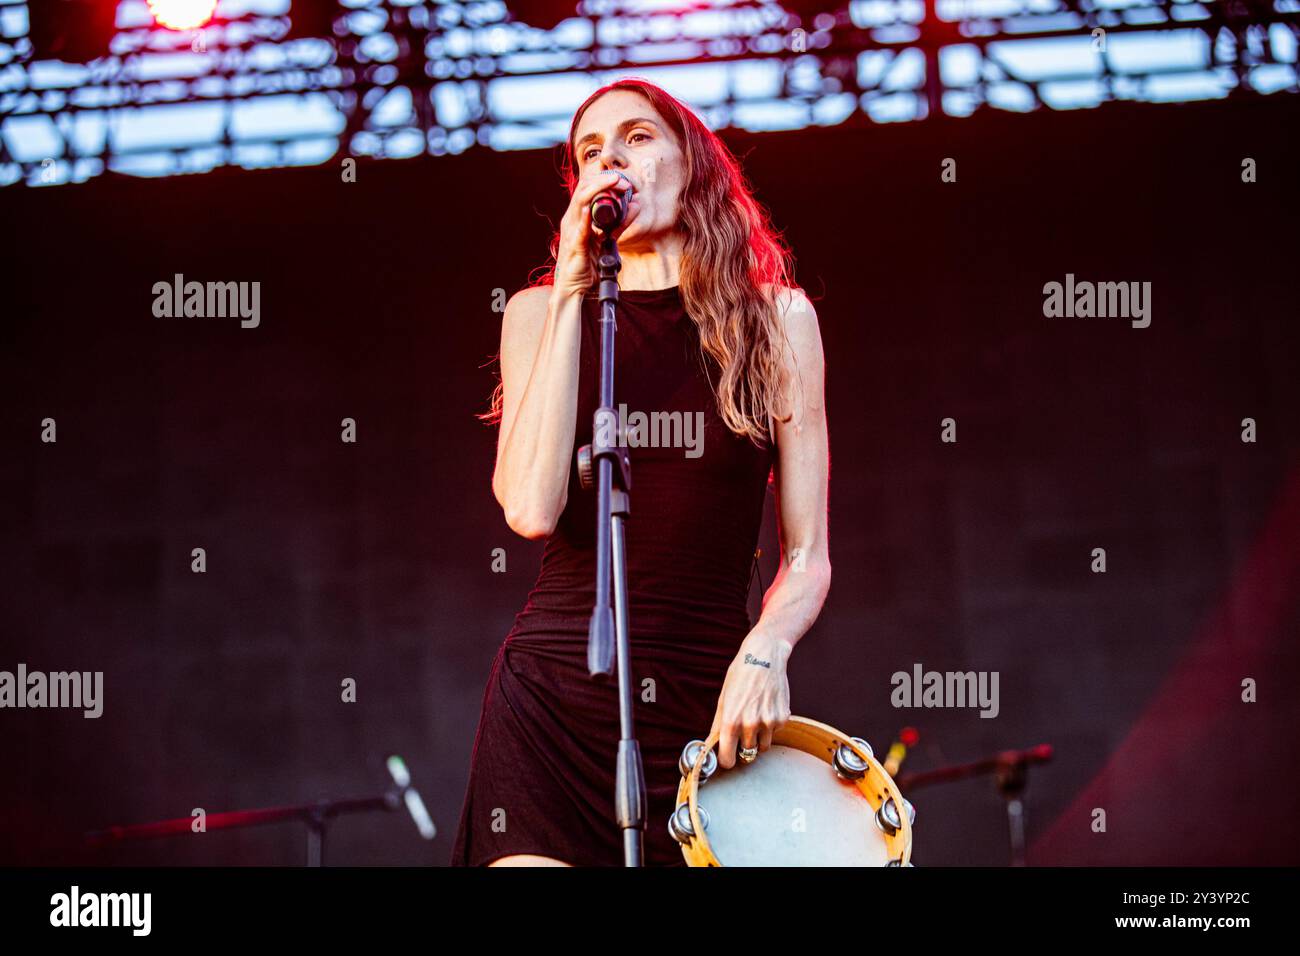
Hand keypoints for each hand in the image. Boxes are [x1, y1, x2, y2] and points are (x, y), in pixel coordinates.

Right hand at [552, 169, 638, 298]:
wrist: (573, 287)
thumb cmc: (587, 264)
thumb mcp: (606, 240)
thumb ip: (618, 226)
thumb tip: (634, 207)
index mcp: (578, 217)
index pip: (587, 189)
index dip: (604, 181)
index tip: (623, 181)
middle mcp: (572, 220)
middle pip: (584, 190)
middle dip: (604, 181)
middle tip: (623, 181)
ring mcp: (571, 231)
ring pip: (581, 202)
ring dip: (599, 190)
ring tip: (615, 184)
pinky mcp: (574, 246)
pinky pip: (580, 229)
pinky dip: (586, 217)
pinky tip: (591, 209)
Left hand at [708, 633, 792, 769]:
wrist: (764, 656)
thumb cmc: (740, 676)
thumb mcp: (723, 698)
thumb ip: (717, 726)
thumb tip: (711, 745)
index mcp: (731, 721)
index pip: (727, 759)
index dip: (727, 760)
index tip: (728, 756)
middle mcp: (750, 725)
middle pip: (747, 754)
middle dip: (743, 746)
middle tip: (743, 730)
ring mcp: (769, 723)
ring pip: (763, 746)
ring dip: (758, 738)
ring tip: (755, 716)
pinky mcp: (783, 718)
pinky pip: (775, 733)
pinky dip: (771, 726)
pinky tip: (767, 707)